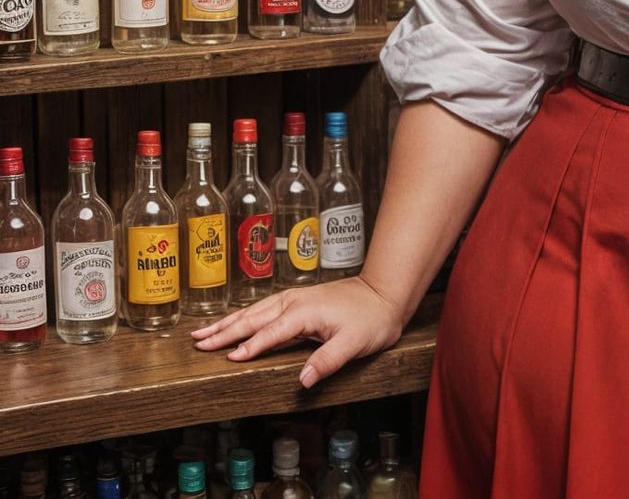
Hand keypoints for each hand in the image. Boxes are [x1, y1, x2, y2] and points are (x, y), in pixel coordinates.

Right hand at [190, 277, 405, 388]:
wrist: (386, 292)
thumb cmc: (373, 318)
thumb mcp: (355, 344)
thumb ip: (327, 361)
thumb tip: (302, 381)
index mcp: (304, 312)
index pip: (269, 333)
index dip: (249, 347)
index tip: (228, 358)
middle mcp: (295, 302)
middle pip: (252, 318)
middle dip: (224, 331)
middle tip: (197, 343)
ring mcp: (295, 298)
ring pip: (254, 311)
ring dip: (228, 322)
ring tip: (203, 332)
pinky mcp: (298, 300)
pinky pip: (264, 308)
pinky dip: (244, 316)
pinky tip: (235, 321)